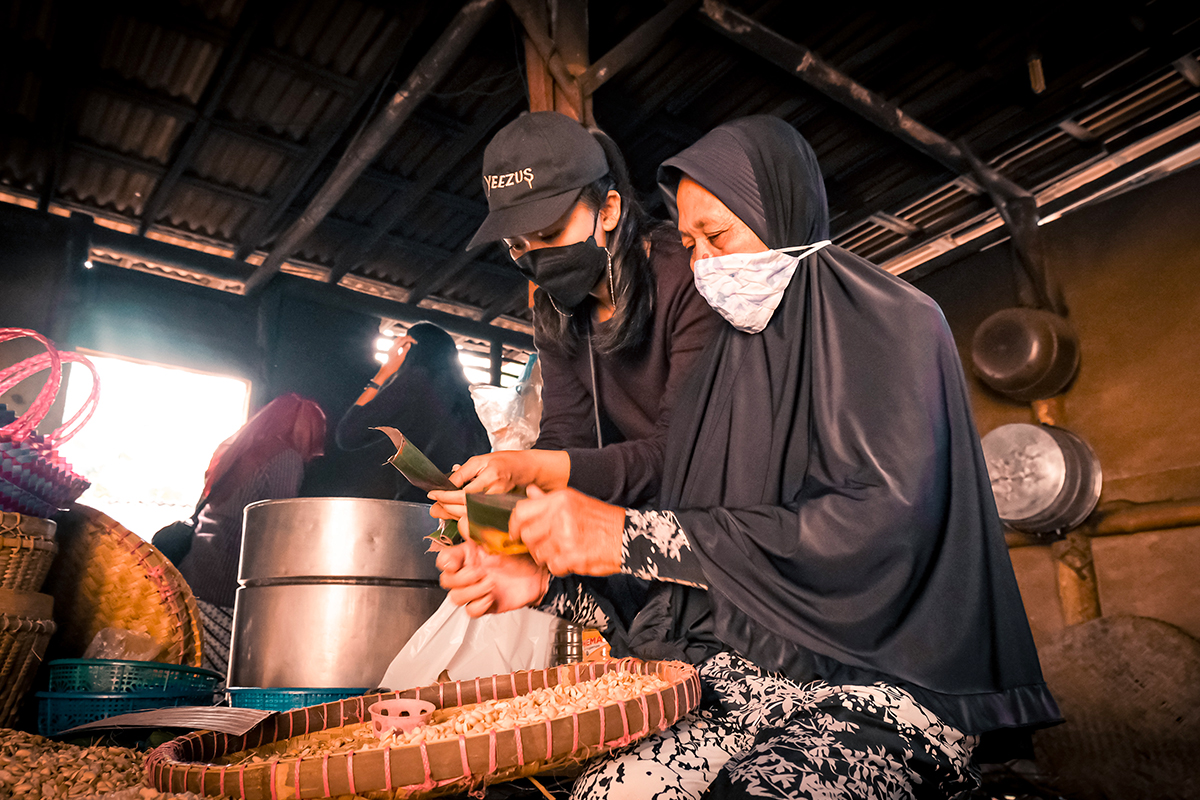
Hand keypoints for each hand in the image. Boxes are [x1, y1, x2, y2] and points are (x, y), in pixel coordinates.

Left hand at [375, 335, 414, 383]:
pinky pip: (396, 342)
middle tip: (413, 340)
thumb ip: (405, 350)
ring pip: (398, 339)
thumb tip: (408, 343)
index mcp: (395, 348)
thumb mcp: (401, 358)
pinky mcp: (391, 349)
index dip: (410, 339)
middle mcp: (392, 346)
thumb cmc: (394, 365)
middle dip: (407, 337)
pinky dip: (401, 341)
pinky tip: (404, 344)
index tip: (414, 341)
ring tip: (409, 341)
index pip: (403, 340)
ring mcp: (391, 347)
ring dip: (404, 339)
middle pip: (400, 338)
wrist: (387, 368)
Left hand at [428, 450, 569, 518]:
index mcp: (491, 478)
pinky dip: (464, 516)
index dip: (445, 496)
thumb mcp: (480, 460)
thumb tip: (446, 484)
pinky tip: (455, 512)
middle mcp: (495, 494)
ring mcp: (498, 505)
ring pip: (470, 516)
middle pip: (465, 508)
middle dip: (446, 508)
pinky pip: (478, 517)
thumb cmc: (504, 462)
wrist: (525, 470)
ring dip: (452, 514)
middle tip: (434, 505)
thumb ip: (462, 473)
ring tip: (440, 509)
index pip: (463, 494)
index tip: (433, 494)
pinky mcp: (499, 512)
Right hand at [436, 541, 549, 617]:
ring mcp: (476, 590)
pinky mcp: (485, 605)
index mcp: (469, 555)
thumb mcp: (501, 538)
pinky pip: (470, 610)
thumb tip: (464, 523)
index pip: (444, 560)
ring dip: (472, 591)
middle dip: (462, 578)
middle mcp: (469, 572)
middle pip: (447, 581)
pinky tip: (492, 597)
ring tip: (491, 583)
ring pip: (456, 597)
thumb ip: (481, 531)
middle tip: (481, 572)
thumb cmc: (520, 554)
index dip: (446, 562)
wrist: (538, 573)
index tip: (455, 564)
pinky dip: (479, 605)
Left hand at [510, 486, 624, 577]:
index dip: (514, 525)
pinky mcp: (571, 556)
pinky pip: (552, 566)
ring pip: (538, 553)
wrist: (627, 538)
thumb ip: (547, 499)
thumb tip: (529, 491)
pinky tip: (571, 558)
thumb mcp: (574, 500)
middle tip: (546, 544)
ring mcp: (565, 537)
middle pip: (527, 535)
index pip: (521, 511)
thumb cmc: (602, 520)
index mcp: (559, 500)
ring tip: (563, 550)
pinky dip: (560, 566)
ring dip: (547, 556)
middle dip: (533, 544)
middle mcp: (560, 515)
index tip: (515, 532)